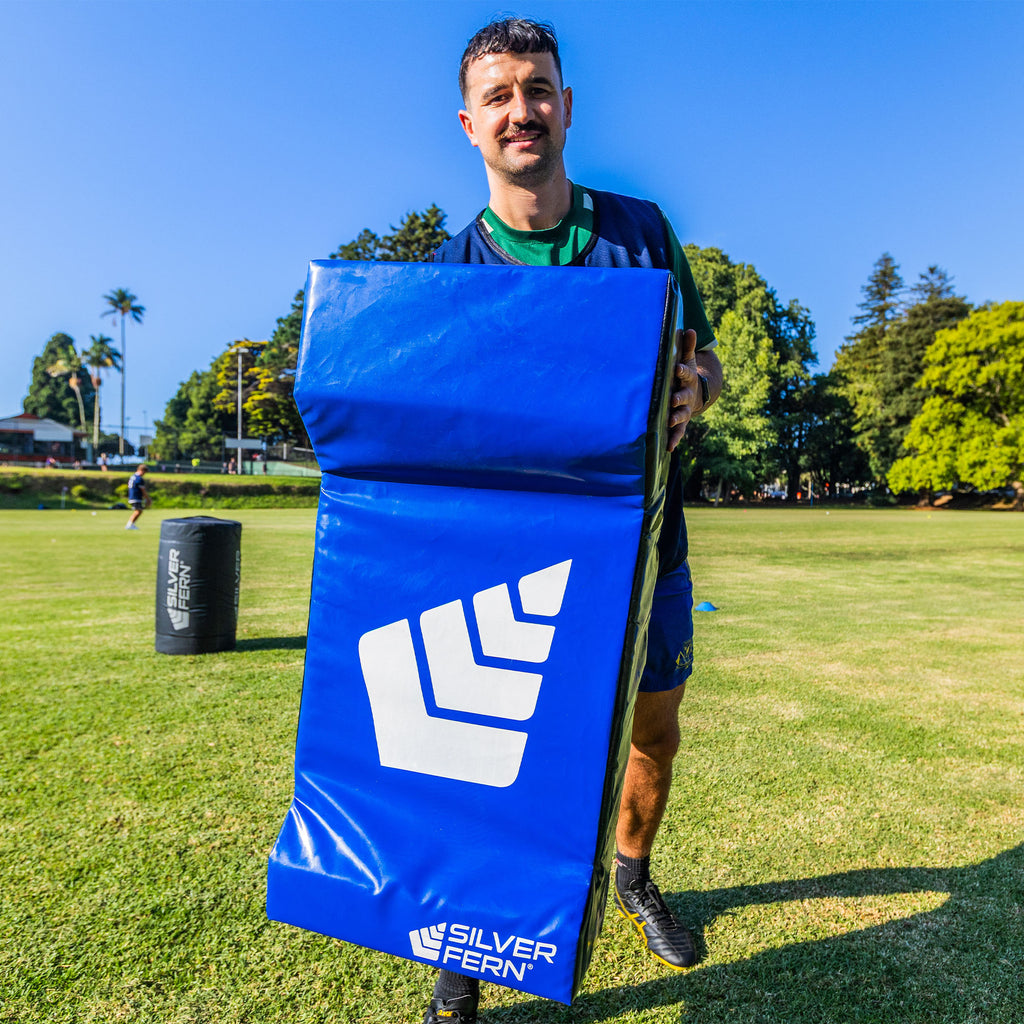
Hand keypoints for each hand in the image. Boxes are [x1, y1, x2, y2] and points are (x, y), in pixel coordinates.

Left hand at [667, 328, 701, 451]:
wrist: (694, 393)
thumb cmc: (684, 373)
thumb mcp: (686, 359)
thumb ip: (686, 346)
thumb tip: (689, 328)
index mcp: (686, 378)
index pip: (684, 373)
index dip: (681, 371)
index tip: (676, 368)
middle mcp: (686, 395)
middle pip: (682, 396)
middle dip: (678, 398)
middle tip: (673, 400)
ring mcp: (684, 409)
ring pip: (681, 415)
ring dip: (676, 418)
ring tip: (671, 422)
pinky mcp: (681, 422)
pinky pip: (679, 432)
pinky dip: (675, 439)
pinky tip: (669, 447)